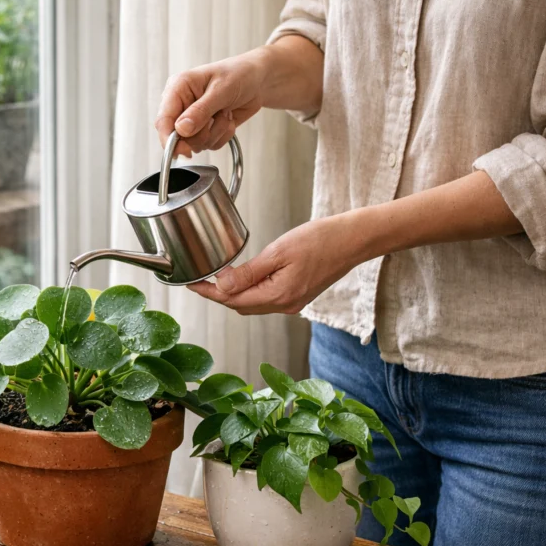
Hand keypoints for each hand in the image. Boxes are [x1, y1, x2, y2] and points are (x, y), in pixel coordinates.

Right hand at [155, 50, 269, 157]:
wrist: (258, 80)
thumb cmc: (239, 74)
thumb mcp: (221, 89)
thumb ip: (200, 111)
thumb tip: (181, 129)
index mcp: (178, 89)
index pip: (164, 120)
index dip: (170, 139)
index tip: (184, 150)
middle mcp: (182, 105)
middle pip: (178, 137)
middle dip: (202, 133)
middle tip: (217, 116)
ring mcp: (193, 119)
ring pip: (196, 143)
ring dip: (215, 132)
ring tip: (224, 112)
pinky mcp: (205, 129)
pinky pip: (210, 145)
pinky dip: (223, 135)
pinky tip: (228, 118)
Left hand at [187, 215, 366, 314]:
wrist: (353, 240)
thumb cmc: (321, 240)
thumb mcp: (278, 252)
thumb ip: (249, 273)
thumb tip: (222, 286)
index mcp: (279, 296)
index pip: (232, 300)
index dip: (209, 292)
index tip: (192, 283)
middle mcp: (285, 306)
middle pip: (240, 305)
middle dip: (218, 294)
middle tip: (200, 278)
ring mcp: (292, 303)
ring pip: (252, 304)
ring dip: (233, 293)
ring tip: (216, 276)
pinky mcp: (297, 296)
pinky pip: (265, 299)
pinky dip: (250, 291)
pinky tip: (243, 277)